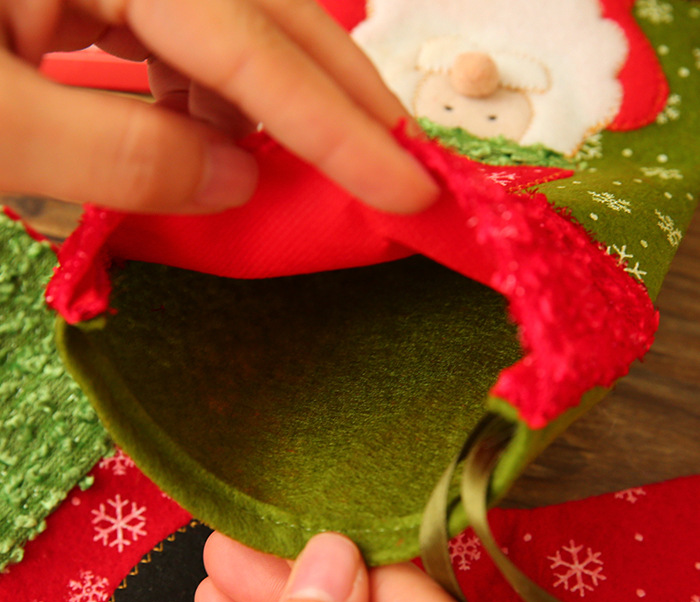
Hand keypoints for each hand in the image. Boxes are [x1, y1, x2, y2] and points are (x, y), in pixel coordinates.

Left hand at [0, 0, 437, 213]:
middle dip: (339, 95)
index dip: (341, 129)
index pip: (255, 49)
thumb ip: (119, 152)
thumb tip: (236, 177)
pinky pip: (177, 29)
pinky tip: (189, 127)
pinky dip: (201, 87)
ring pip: (229, 23)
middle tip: (396, 161)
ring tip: (267, 163)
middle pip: (270, 11)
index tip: (411, 187)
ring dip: (262, 99)